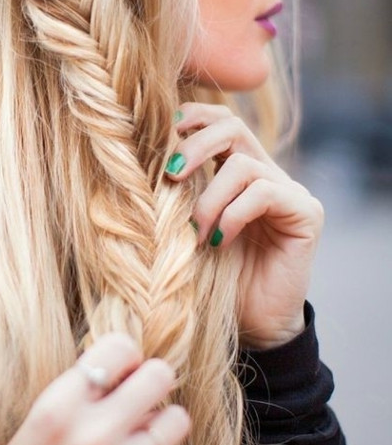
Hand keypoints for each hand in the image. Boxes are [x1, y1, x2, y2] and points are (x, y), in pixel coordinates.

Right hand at [0, 333, 189, 444]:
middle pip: (159, 376)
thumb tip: (133, 364)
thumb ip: (82, 391)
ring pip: (176, 420)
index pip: (121, 348)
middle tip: (140, 400)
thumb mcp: (37, 421)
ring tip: (138, 441)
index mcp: (58, 407)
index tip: (121, 374)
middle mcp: (91, 436)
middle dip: (152, 383)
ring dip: (160, 427)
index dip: (125, 358)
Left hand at [167, 102, 323, 348]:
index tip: (163, 135)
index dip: (192, 117)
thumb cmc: (210, 280)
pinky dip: (233, 215)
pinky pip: (265, 192)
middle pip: (232, 126)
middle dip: (194, 146)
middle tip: (169, 176)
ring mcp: (289, 192)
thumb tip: (137, 155)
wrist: (251, 328)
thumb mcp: (183, 228)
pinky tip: (219, 242)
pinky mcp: (306, 214)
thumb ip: (174, 193)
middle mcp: (266, 173)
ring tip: (195, 233)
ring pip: (243, 164)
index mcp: (236, 170)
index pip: (219, 120)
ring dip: (209, 198)